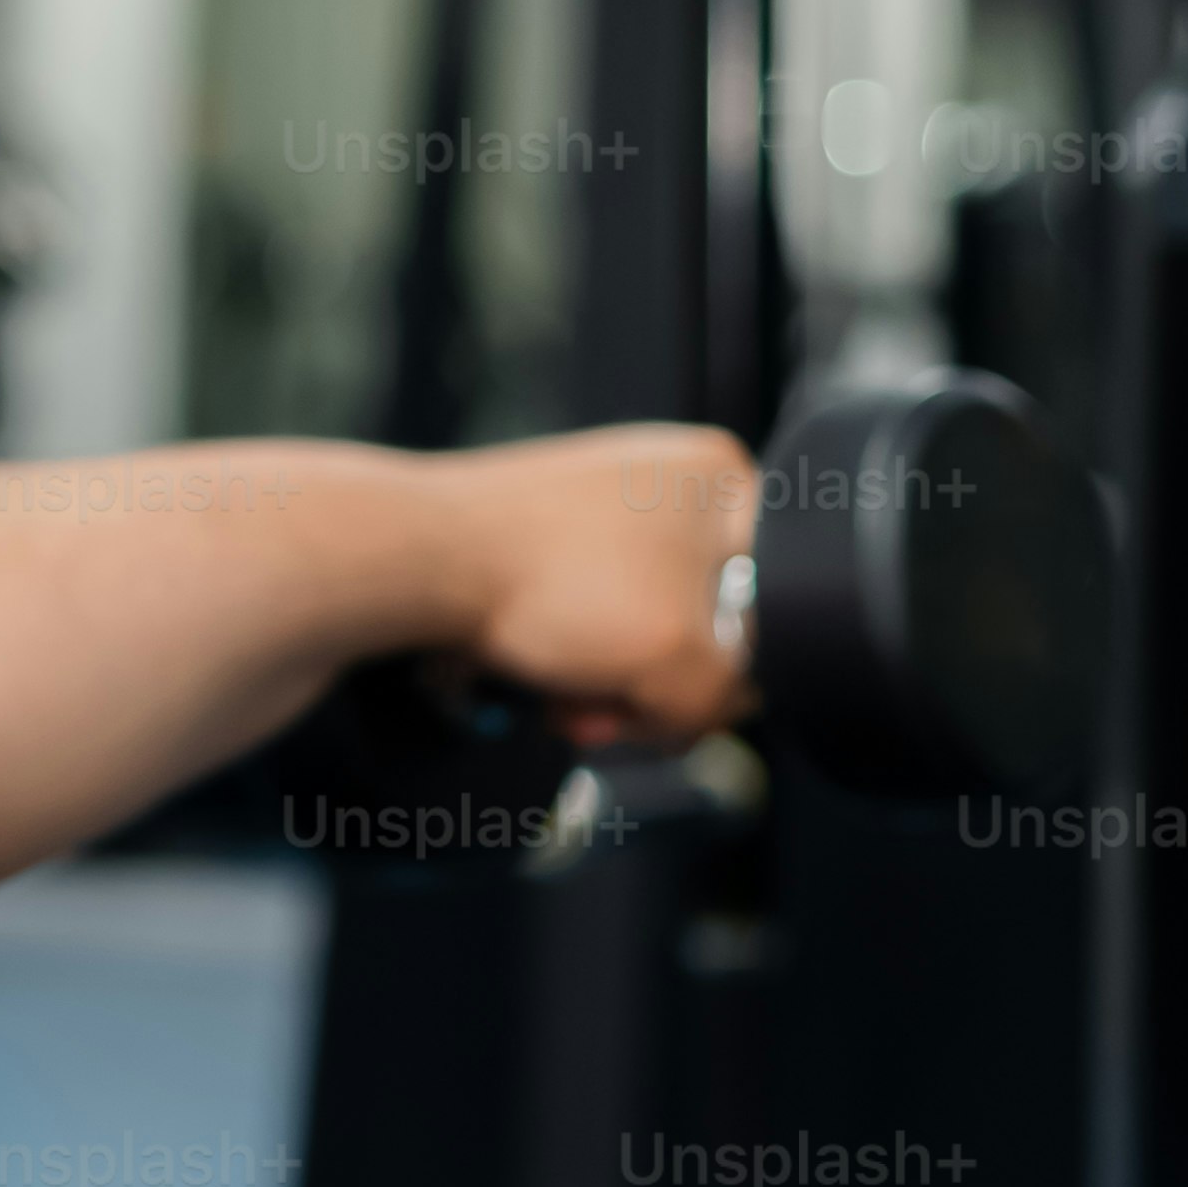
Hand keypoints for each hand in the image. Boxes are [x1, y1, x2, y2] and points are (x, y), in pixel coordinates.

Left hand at [432, 422, 759, 744]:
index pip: (775, 605)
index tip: (681, 696)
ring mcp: (599, 513)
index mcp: (722, 479)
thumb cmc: (550, 584)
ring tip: (562, 698)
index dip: (731, 671)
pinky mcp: (544, 546)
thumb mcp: (681, 662)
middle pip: (703, 628)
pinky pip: (584, 626)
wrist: (412, 561)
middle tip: (608, 707)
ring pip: (638, 638)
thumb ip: (725, 695)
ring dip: (604, 690)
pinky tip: (534, 684)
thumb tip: (717, 704)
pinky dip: (565, 667)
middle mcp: (664, 483)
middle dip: (653, 689)